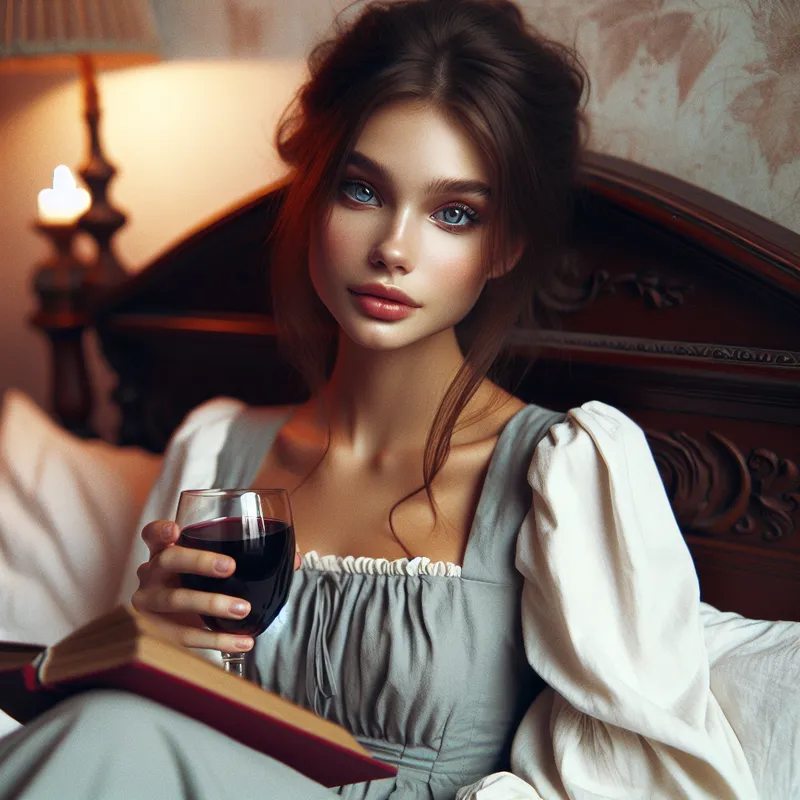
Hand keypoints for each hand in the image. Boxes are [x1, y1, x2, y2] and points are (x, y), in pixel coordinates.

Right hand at [132, 520, 303, 651]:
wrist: (175, 628)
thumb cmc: (199, 587)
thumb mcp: (214, 570)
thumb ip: (251, 558)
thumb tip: (295, 560)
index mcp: (164, 553)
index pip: (153, 535)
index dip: (161, 530)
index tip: (175, 530)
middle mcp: (151, 576)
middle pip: (168, 561)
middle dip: (199, 561)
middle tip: (229, 567)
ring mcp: (149, 605)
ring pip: (176, 600)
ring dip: (211, 603)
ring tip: (243, 609)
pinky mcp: (157, 635)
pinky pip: (186, 638)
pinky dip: (216, 640)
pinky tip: (242, 641)